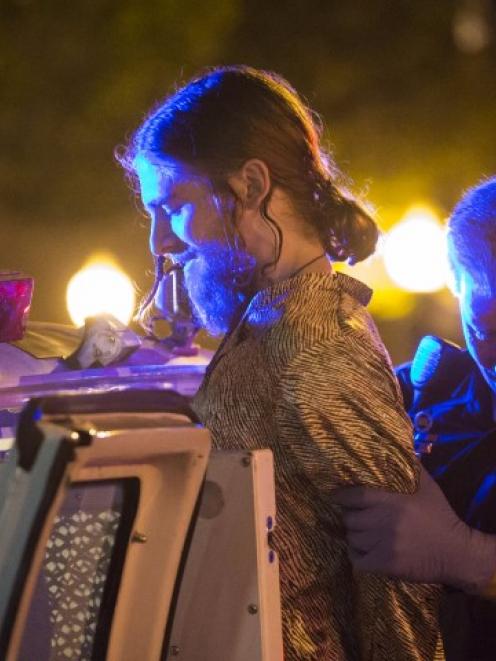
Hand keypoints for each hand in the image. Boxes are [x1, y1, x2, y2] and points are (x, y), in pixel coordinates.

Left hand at [332, 464, 495, 593]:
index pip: (356, 496)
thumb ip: (414, 468)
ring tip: (361, 534)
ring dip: (354, 537)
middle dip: (350, 518)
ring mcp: (384, 545)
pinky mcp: (386, 565)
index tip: (335, 496)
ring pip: (352, 539)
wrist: (457, 553)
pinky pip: (357, 561)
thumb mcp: (429, 488)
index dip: (341, 496)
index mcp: (392, 502)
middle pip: (350, 519)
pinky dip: (355, 557)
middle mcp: (384, 522)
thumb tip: (403, 449)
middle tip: (356, 518)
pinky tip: (362, 552)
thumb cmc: (441, 518)